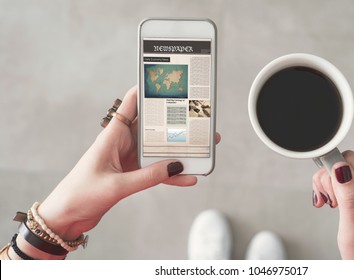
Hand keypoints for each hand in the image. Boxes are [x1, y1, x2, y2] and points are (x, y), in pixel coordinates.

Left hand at [37, 86, 219, 240]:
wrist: (66, 216)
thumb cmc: (81, 194)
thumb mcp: (116, 185)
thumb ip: (147, 176)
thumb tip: (176, 166)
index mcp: (113, 135)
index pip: (131, 104)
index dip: (147, 90)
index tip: (168, 82)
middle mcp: (122, 143)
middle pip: (153, 126)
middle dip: (175, 123)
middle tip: (196, 120)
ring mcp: (128, 159)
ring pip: (158, 149)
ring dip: (178, 150)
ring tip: (201, 149)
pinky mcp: (131, 174)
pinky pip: (156, 170)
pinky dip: (171, 174)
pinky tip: (187, 178)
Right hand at [312, 151, 353, 258]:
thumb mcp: (353, 230)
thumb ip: (348, 197)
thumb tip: (341, 167)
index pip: (352, 163)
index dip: (332, 170)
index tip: (325, 189)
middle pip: (347, 165)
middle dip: (329, 179)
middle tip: (327, 202)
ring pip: (344, 173)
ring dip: (329, 186)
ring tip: (328, 204)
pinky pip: (347, 185)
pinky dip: (334, 192)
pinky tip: (332, 204)